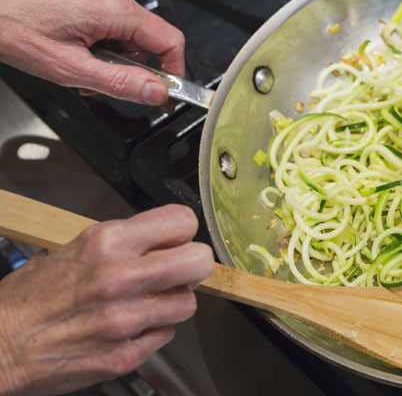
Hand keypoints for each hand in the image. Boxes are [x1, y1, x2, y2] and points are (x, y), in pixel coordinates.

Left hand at [0, 0, 183, 104]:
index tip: (166, 91)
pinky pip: (103, 7)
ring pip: (122, 22)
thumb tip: (156, 92)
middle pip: (144, 34)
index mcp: (113, 7)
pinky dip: (93, 28)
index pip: (170, 41)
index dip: (173, 71)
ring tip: (74, 56)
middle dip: (128, 63)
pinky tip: (66, 36)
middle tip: (96, 80)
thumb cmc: (9, 26)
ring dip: (108, 47)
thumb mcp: (68, 69)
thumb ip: (120, 82)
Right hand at [0, 205, 212, 394]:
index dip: (182, 232)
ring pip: (188, 302)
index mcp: (105, 244)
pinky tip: (130, 326)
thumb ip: (121, 243)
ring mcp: (125, 320)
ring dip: (172, 301)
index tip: (176, 240)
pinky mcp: (126, 355)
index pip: (182, 221)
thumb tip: (160, 239)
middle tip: (178, 270)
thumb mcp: (71, 250)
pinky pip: (166, 334)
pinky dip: (153, 330)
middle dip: (192, 264)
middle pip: (199, 261)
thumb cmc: (28, 300)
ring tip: (147, 302)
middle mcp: (119, 278)